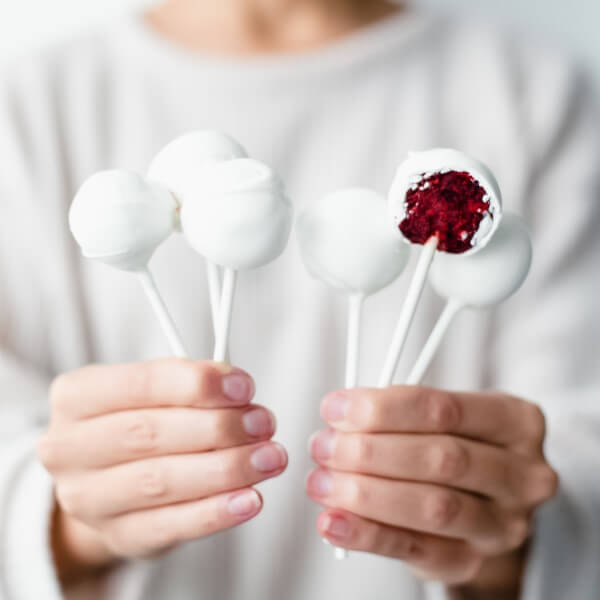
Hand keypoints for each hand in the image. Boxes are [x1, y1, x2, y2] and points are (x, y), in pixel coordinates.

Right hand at [38, 359, 286, 583]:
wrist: (109, 479)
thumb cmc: (140, 420)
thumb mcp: (154, 390)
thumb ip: (189, 382)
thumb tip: (237, 388)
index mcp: (77, 396)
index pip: (139, 384)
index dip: (197, 384)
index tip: (244, 386)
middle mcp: (69, 448)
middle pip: (150, 434)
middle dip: (218, 427)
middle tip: (264, 423)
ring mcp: (88, 499)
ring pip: (162, 482)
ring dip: (227, 468)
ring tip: (269, 457)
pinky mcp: (118, 536)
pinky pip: (172, 525)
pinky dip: (217, 512)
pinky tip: (250, 498)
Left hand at [306, 387, 557, 589]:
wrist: (482, 498)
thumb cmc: (453, 442)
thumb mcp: (443, 416)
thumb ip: (399, 413)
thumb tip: (339, 418)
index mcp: (515, 421)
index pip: (444, 409)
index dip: (382, 409)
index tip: (334, 409)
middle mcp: (522, 474)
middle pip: (441, 459)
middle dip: (371, 452)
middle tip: (323, 447)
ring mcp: (504, 524)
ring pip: (434, 507)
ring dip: (366, 494)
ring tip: (321, 482)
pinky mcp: (473, 560)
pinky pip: (417, 550)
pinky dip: (368, 536)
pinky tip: (333, 523)